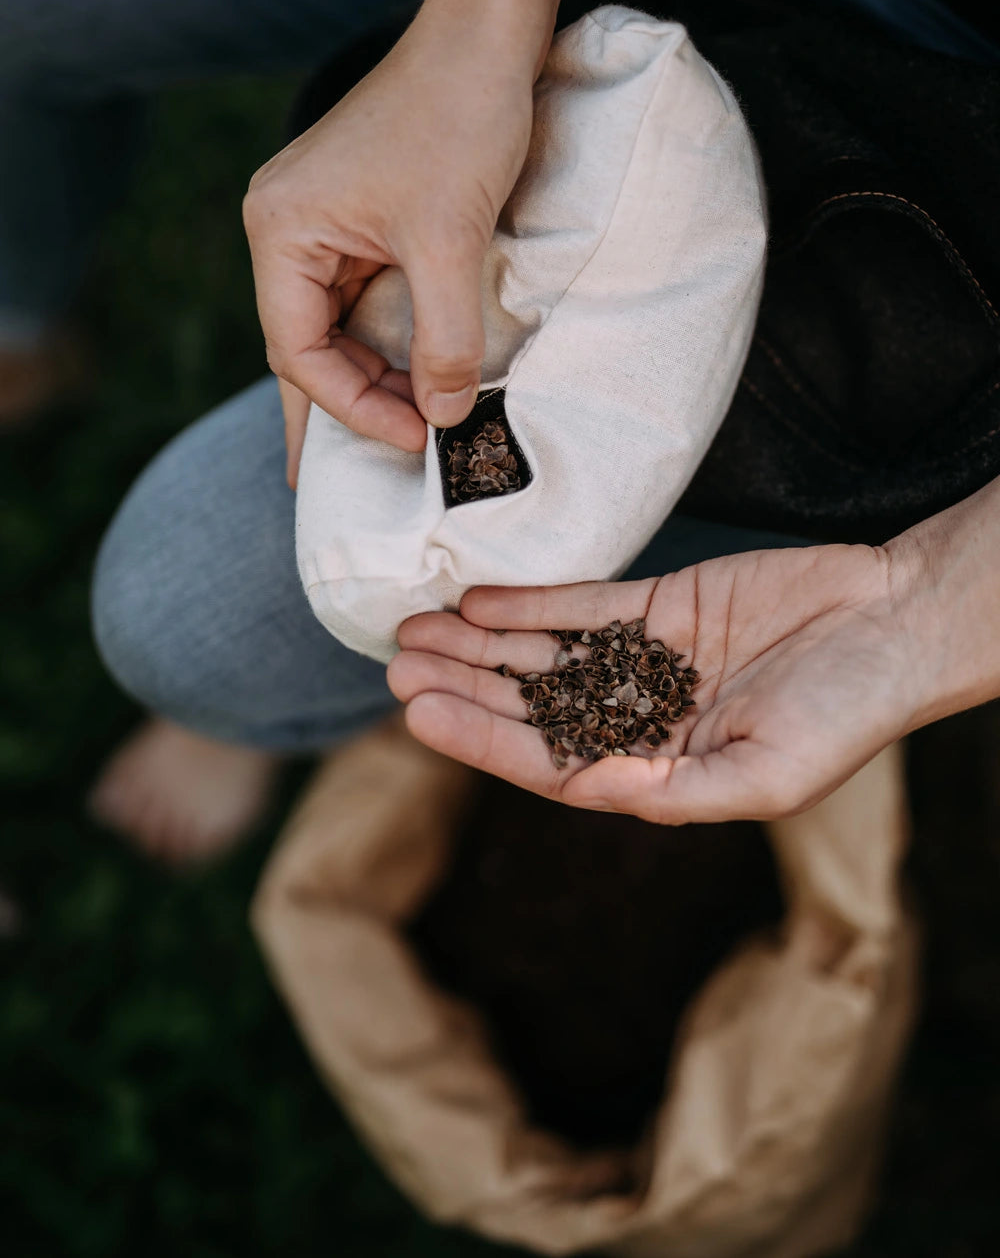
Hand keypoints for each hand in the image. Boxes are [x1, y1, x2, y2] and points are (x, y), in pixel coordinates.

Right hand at [243, 0, 536, 482]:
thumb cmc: (458, 119)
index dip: (353, 407)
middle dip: (350, 406)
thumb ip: (443, 338)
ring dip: (372, 377)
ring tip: (402, 437)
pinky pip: (363, 297)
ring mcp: (323, 220)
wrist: (487, 32)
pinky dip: (386, 341)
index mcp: (281, 230)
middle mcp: (287, 227)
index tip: (417, 437)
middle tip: (379, 472)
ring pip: (337, 326)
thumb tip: (444, 417)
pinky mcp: (363, 215)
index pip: (298, 351)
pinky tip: (406, 381)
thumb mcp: (450, 242)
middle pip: (307, 345)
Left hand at [388, 543, 926, 822]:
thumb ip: (673, 791)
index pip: (552, 762)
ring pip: (546, 651)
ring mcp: (648, 657)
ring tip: (415, 629)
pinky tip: (476, 599)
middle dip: (466, 686)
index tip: (420, 714)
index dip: (482, 739)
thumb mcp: (765, 775)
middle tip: (396, 665)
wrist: (893, 623)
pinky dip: (530, 600)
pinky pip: (582, 602)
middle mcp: (644, 717)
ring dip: (482, 643)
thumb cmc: (845, 714)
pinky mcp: (661, 603)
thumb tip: (589, 789)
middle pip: (533, 704)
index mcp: (663, 771)